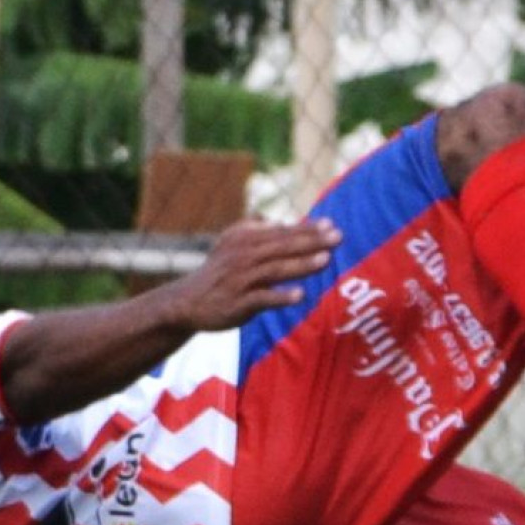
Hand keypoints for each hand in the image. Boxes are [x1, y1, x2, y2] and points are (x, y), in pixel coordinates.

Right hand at [177, 217, 341, 331]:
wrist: (187, 301)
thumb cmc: (216, 273)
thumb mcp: (229, 244)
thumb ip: (252, 229)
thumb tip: (278, 220)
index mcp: (244, 239)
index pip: (281, 232)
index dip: (307, 229)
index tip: (331, 225)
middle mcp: (243, 255)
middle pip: (282, 247)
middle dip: (311, 242)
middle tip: (338, 238)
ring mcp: (241, 279)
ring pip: (275, 269)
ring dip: (301, 264)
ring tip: (326, 260)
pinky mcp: (238, 303)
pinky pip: (262, 298)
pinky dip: (281, 296)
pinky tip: (300, 295)